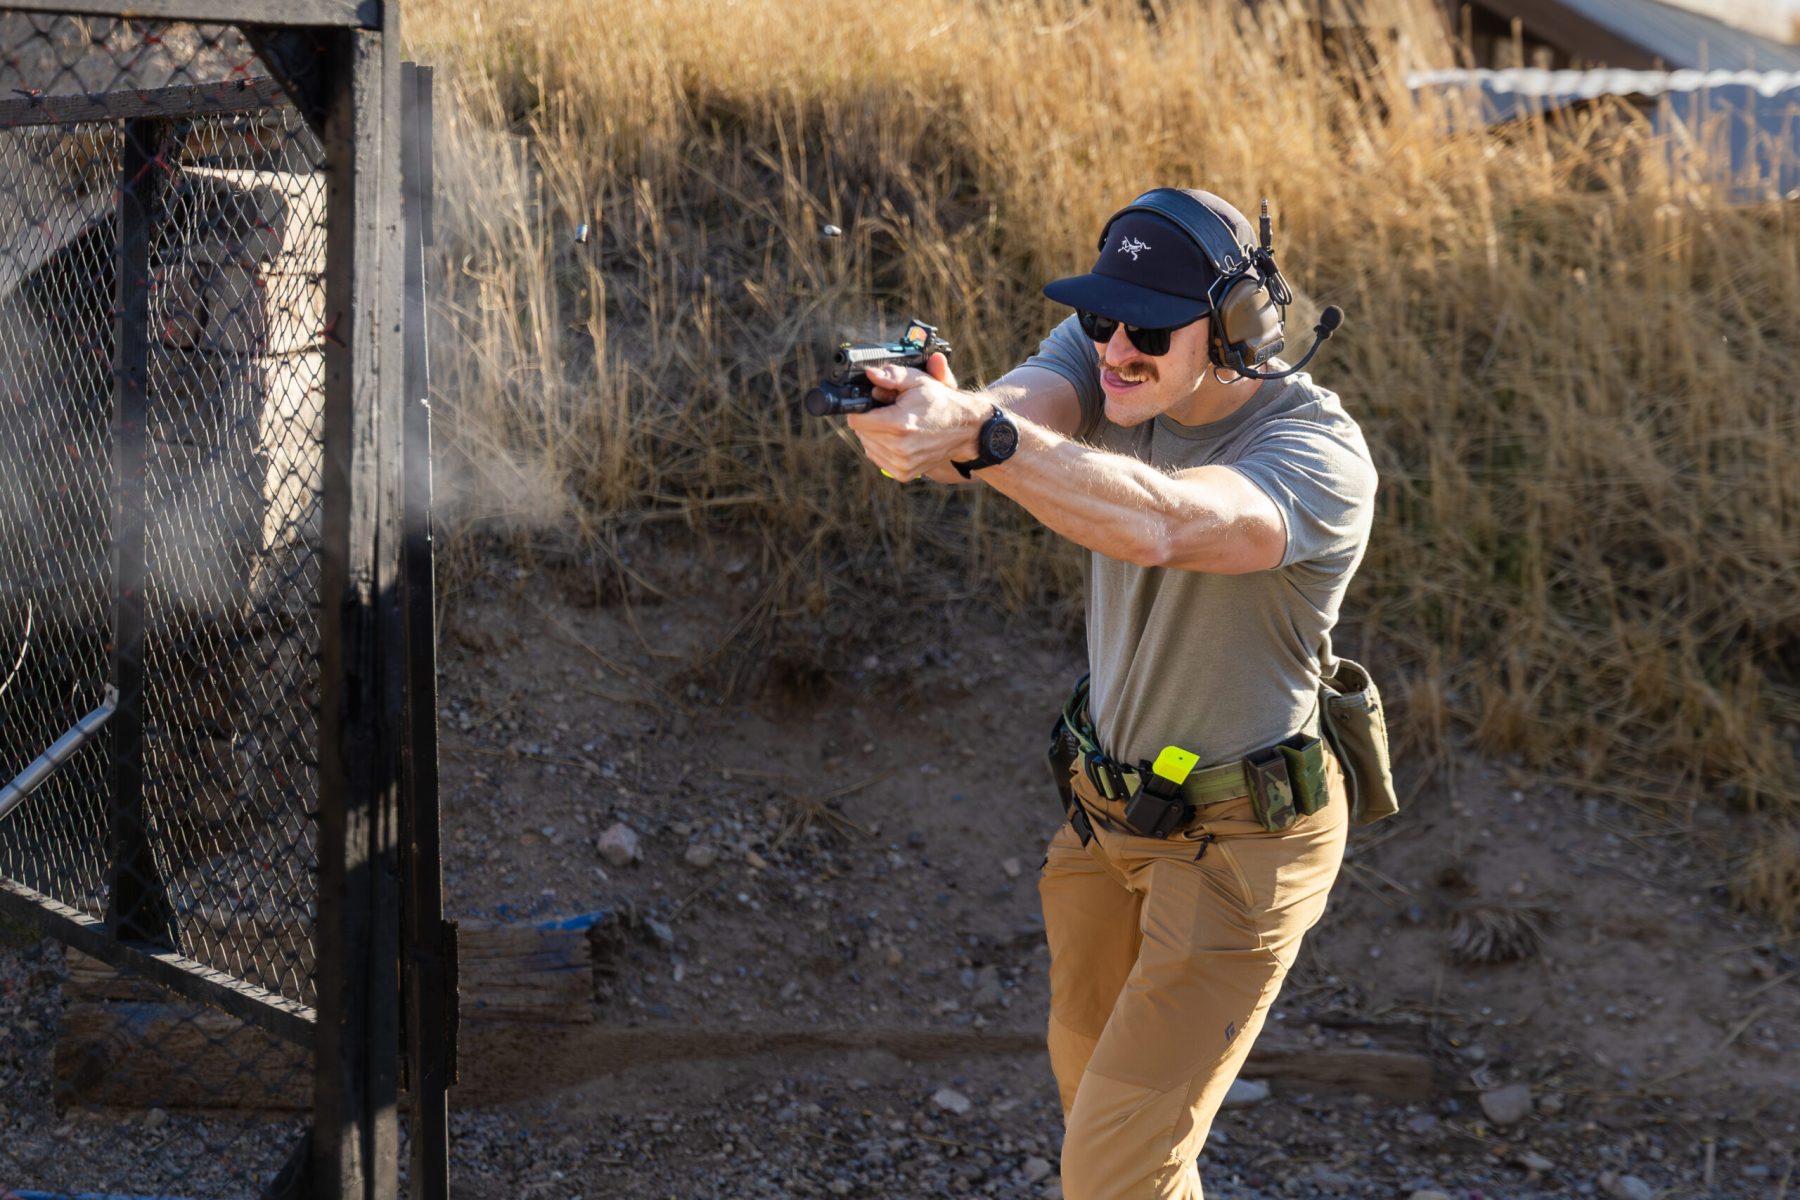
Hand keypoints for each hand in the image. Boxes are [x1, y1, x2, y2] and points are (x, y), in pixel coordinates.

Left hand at [845, 352, 986, 482]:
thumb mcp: (918, 381)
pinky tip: (898, 438)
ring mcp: (901, 464)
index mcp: (899, 424)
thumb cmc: (941, 403)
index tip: (874, 403)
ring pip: (867, 446)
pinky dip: (882, 447)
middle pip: (861, 433)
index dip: (862, 408)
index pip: (856, 420)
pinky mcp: (903, 474)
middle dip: (870, 420)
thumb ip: (892, 376)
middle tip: (890, 412)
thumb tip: (870, 375)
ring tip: (896, 425)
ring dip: (875, 434)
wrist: (965, 429)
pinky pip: (877, 458)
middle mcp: (899, 448)